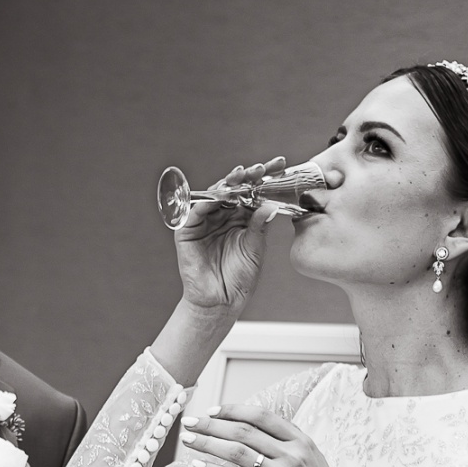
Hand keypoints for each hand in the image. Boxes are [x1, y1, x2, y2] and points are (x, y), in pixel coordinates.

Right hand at [172, 158, 286, 318]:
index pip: (252, 192)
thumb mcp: (254, 248)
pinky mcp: (188, 230)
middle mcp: (223, 215)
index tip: (280, 165)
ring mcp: (205, 221)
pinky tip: (221, 193)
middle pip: (234, 188)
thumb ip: (259, 225)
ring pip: (215, 194)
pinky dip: (207, 200)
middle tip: (261, 168)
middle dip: (247, 176)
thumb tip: (270, 204)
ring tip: (242, 176)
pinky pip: (196, 210)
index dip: (264, 178)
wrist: (221, 301)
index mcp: (241, 218)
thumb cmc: (239, 278)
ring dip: (228, 183)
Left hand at [180, 399, 388, 466]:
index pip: (263, 416)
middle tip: (191, 422)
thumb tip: (257, 438)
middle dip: (212, 424)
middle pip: (245, 430)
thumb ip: (289, 449)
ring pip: (238, 451)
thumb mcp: (313, 465)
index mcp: (303, 442)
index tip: (213, 411)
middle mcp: (294, 455)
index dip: (234, 410)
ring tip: (189, 441)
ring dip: (208, 443)